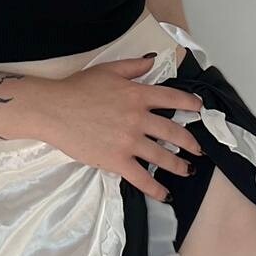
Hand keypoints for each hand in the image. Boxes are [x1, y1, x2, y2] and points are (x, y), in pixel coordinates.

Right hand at [33, 54, 205, 202]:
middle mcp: (138, 118)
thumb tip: (152, 60)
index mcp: (137, 94)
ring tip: (187, 170)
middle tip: (199, 149)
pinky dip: (156, 188)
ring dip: (178, 166)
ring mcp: (129, 141)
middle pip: (173, 131)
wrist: (55, 109)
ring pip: (162, 156)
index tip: (200, 109)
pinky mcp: (117, 161)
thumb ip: (133, 66)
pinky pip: (142, 178)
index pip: (172, 98)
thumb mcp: (108, 70)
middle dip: (190, 142)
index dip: (189, 103)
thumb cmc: (78, 87)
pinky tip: (165, 194)